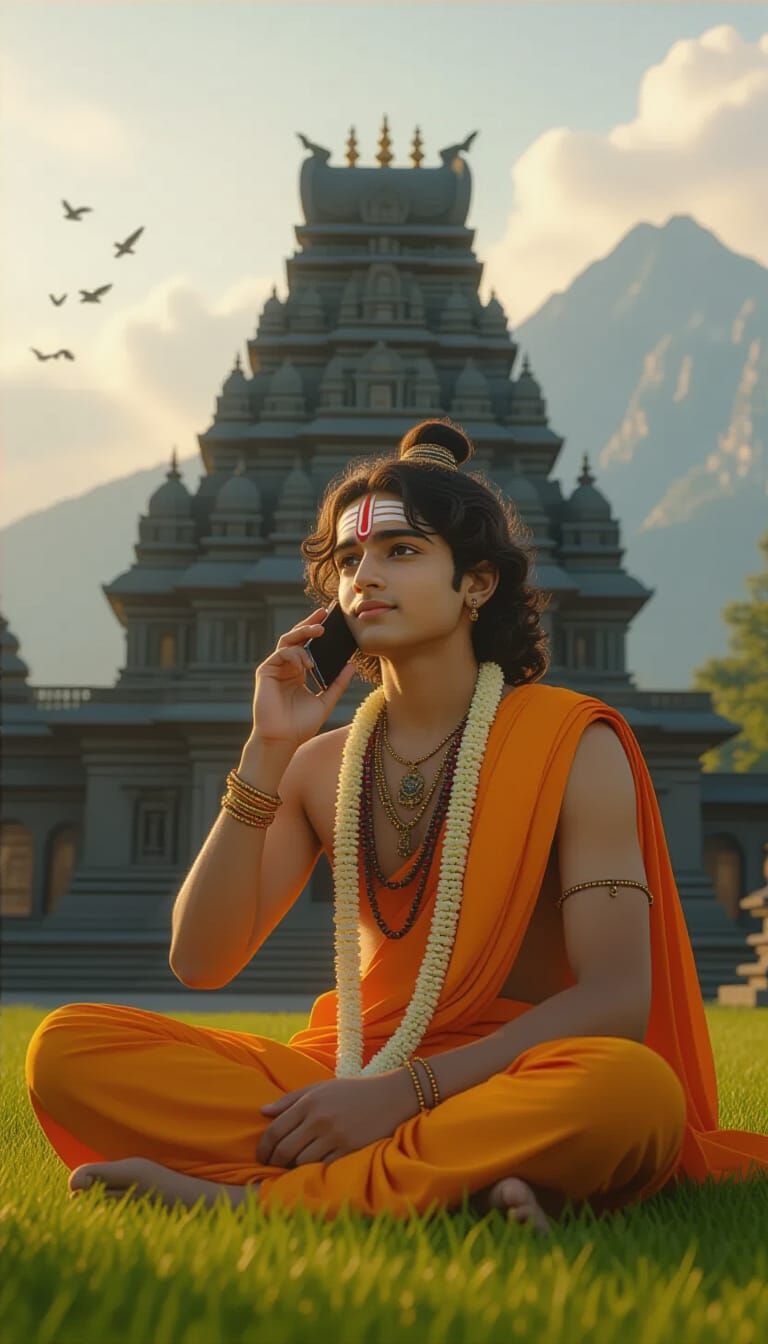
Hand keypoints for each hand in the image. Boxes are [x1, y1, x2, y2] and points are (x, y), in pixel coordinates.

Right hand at [250, 605, 355, 751]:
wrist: (283, 740)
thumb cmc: (301, 725)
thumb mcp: (325, 701)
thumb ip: (337, 683)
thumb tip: (352, 665)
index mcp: (298, 672)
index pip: (309, 646)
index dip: (318, 631)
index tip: (334, 618)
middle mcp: (286, 668)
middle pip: (297, 638)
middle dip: (311, 622)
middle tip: (325, 612)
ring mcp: (275, 668)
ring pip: (288, 641)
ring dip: (304, 633)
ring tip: (319, 631)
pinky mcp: (265, 671)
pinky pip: (281, 654)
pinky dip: (295, 654)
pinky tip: (307, 663)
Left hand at [256, 1072, 415, 1167]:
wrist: (391, 1096)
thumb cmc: (354, 1091)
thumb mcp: (321, 1088)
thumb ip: (291, 1100)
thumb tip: (263, 1112)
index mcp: (309, 1102)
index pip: (275, 1130)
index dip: (263, 1148)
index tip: (262, 1157)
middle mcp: (319, 1119)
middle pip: (284, 1149)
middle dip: (273, 1161)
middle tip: (272, 1166)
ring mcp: (334, 1136)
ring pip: (301, 1161)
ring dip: (293, 1167)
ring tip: (292, 1166)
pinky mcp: (349, 1150)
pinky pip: (322, 1167)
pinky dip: (313, 1170)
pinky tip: (313, 1167)